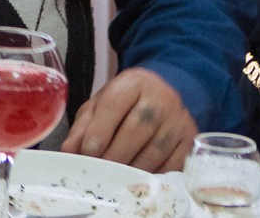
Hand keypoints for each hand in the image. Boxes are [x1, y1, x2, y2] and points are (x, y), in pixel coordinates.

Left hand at [60, 67, 194, 172]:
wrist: (162, 96)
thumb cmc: (126, 103)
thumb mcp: (100, 106)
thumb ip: (83, 126)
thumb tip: (69, 151)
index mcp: (133, 82)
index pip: (114, 105)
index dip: (100, 131)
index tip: (88, 151)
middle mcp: (161, 98)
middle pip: (137, 129)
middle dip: (115, 153)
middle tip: (99, 169)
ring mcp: (179, 119)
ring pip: (156, 149)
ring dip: (133, 167)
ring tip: (115, 177)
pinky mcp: (191, 140)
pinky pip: (173, 163)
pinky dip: (154, 174)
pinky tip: (139, 178)